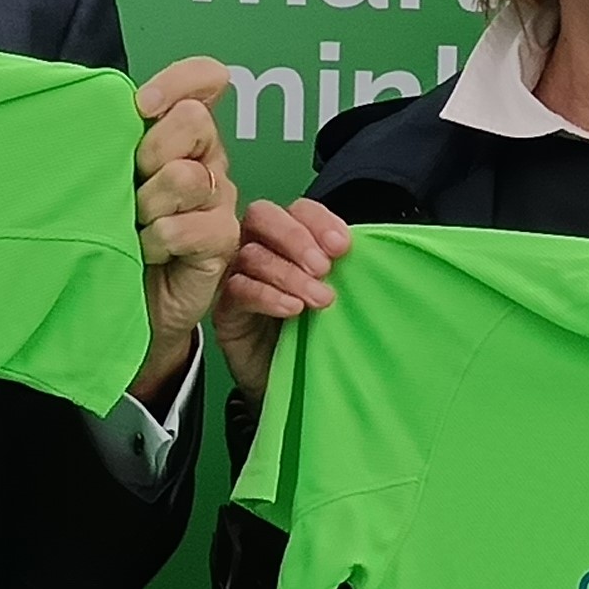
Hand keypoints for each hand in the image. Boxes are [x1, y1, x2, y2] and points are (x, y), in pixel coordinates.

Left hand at [130, 57, 243, 392]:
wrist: (127, 300)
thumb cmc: (112, 232)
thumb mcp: (108, 176)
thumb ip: (113, 139)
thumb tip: (87, 106)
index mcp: (181, 135)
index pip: (205, 80)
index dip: (180, 81)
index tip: (142, 106)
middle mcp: (207, 160)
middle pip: (195, 120)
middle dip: (152, 149)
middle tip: (131, 182)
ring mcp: (219, 200)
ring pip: (186, 176)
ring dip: (147, 203)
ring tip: (134, 224)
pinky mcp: (222, 240)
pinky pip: (186, 227)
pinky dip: (156, 240)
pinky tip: (145, 251)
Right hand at [215, 193, 354, 402]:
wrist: (290, 380)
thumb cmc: (313, 331)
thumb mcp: (334, 293)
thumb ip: (342, 268)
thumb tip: (363, 251)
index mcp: (288, 236)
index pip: (298, 209)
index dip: (319, 221)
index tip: (342, 247)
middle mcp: (258, 246)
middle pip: (263, 216)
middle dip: (296, 238)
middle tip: (324, 268)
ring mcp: (236, 275)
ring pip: (253, 255)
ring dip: (290, 274)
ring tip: (319, 299)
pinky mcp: (225, 308)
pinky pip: (238, 290)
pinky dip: (268, 296)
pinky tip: (292, 309)